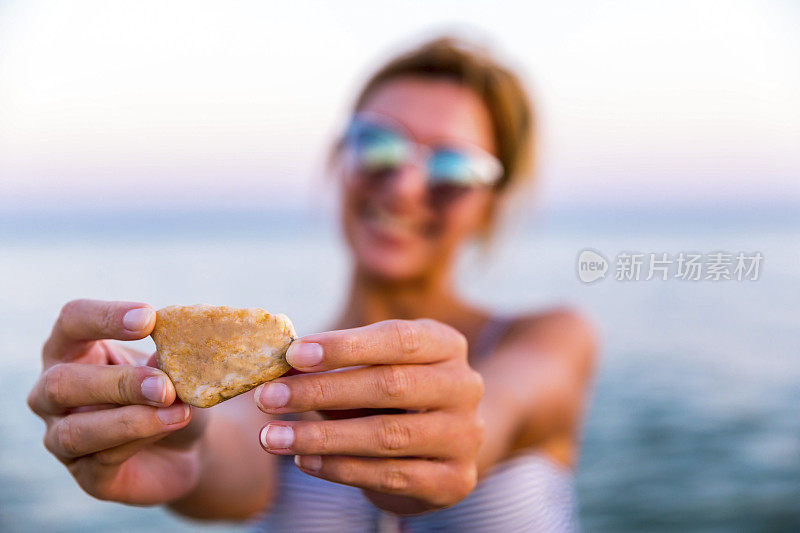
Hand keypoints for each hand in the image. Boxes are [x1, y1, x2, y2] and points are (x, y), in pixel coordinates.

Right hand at [27, 299, 206, 504]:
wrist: (188, 444)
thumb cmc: (170, 391)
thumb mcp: (171, 366)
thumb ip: (166, 356)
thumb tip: (173, 345)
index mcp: (72, 349)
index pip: (71, 321)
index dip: (104, 317)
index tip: (149, 319)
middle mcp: (52, 393)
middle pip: (61, 383)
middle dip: (118, 383)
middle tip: (164, 385)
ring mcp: (62, 438)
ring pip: (76, 431)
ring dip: (131, 419)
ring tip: (178, 410)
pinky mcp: (86, 475)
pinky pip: (103, 460)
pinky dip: (142, 440)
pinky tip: (174, 425)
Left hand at [254, 319, 484, 513]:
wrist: (440, 448)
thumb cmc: (393, 397)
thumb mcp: (371, 370)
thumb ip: (334, 367)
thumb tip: (279, 367)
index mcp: (446, 345)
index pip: (398, 339)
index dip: (344, 346)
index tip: (293, 355)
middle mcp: (465, 386)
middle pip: (391, 385)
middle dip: (322, 391)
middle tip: (269, 397)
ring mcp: (465, 436)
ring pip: (387, 436)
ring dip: (321, 436)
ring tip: (272, 436)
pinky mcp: (454, 481)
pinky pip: (390, 476)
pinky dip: (340, 468)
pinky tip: (303, 460)